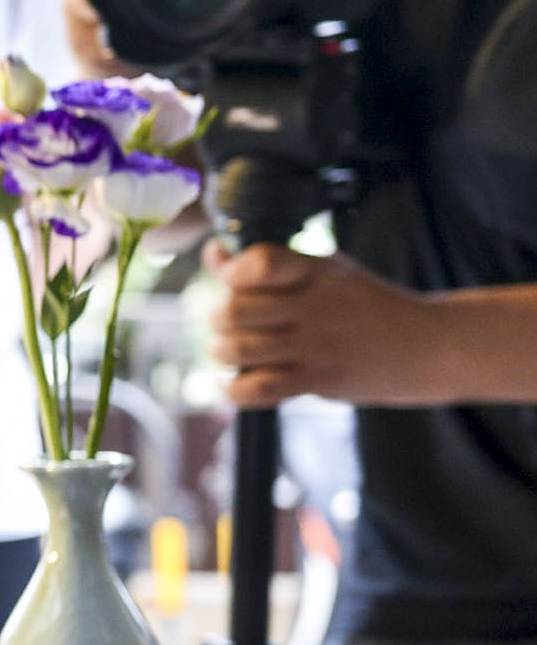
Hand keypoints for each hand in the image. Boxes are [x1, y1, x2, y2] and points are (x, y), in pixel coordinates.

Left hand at [205, 241, 451, 407]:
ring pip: (239, 349)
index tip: (231, 279)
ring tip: (228, 351)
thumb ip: (268, 265)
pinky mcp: (320, 379)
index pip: (260, 263)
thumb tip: (213, 255)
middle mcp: (315, 305)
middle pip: (234, 310)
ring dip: (221, 352)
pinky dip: (234, 390)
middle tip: (227, 324)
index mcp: (316, 271)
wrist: (430, 347)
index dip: (232, 272)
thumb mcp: (327, 272)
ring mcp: (317, 344)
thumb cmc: (366, 306)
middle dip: (217, 319)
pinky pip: (259, 388)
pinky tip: (232, 383)